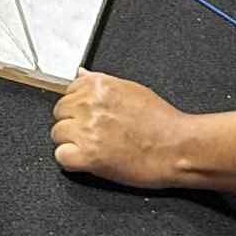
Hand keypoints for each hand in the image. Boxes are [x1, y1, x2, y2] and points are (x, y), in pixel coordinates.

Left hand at [50, 72, 191, 188]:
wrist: (178, 147)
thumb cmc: (162, 122)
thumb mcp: (133, 90)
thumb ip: (101, 82)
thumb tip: (80, 74)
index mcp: (99, 86)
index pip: (68, 91)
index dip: (78, 106)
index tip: (89, 115)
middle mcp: (90, 104)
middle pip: (59, 112)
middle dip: (73, 123)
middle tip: (93, 134)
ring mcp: (87, 130)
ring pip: (57, 134)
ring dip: (71, 142)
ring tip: (94, 147)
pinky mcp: (89, 156)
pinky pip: (61, 156)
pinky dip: (71, 161)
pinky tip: (86, 160)